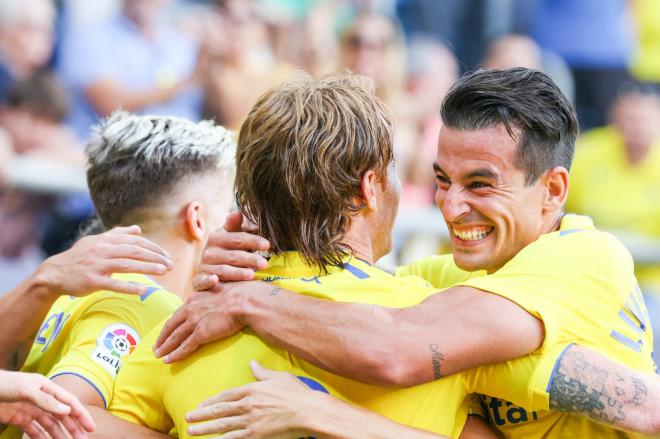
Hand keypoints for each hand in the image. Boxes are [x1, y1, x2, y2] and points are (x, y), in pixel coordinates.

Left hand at [0, 371, 93, 437]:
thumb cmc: (4, 383)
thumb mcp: (26, 390)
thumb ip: (46, 400)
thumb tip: (67, 410)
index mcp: (47, 388)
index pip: (69, 402)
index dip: (81, 414)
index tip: (90, 427)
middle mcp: (42, 399)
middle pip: (62, 415)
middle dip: (73, 427)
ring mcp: (31, 409)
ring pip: (50, 424)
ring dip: (60, 434)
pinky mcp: (20, 418)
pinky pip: (34, 430)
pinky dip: (42, 437)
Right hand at [35, 225, 173, 296]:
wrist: (54, 273)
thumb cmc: (79, 257)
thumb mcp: (96, 241)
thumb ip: (117, 235)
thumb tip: (138, 229)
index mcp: (106, 241)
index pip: (135, 242)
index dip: (153, 248)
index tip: (166, 255)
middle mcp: (103, 250)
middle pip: (135, 252)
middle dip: (155, 257)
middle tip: (170, 265)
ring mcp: (97, 266)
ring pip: (127, 265)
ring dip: (148, 268)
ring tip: (163, 272)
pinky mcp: (92, 281)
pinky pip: (113, 284)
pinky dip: (129, 287)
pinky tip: (143, 290)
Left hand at [153, 281, 270, 362]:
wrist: (244, 300)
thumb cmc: (239, 295)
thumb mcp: (221, 291)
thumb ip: (213, 297)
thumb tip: (217, 300)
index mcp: (195, 299)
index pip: (178, 314)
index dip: (170, 324)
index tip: (166, 331)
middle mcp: (190, 309)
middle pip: (171, 326)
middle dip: (162, 337)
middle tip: (156, 346)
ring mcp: (194, 322)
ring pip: (174, 337)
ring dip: (165, 347)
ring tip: (158, 355)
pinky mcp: (201, 333)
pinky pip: (184, 346)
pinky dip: (175, 354)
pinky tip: (168, 361)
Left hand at [186, 360, 313, 437]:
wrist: (308, 411)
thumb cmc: (296, 393)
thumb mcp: (278, 377)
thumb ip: (262, 372)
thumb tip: (252, 362)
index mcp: (251, 389)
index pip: (226, 395)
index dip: (211, 401)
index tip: (200, 405)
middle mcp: (247, 405)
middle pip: (219, 410)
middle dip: (201, 415)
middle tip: (187, 418)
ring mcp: (250, 421)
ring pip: (222, 425)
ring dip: (205, 428)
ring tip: (192, 431)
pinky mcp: (256, 435)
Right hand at [193, 211, 269, 291]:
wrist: (207, 269)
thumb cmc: (225, 250)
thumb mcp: (229, 235)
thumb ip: (235, 225)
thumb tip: (240, 212)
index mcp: (217, 238)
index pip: (238, 239)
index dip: (253, 241)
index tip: (267, 245)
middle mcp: (209, 252)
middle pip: (233, 256)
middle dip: (250, 259)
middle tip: (265, 264)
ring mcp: (204, 267)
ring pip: (223, 270)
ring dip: (237, 273)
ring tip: (252, 275)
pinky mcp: (199, 281)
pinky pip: (202, 281)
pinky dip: (207, 280)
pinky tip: (215, 280)